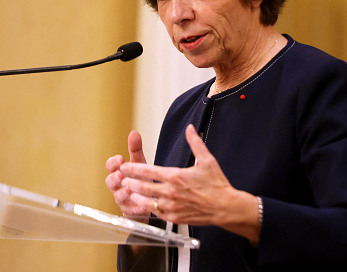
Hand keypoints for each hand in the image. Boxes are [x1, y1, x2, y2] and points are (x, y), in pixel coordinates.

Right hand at [105, 130, 149, 217]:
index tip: (120, 159)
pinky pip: (129, 211)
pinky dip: (135, 208)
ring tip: (129, 189)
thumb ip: (135, 150)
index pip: (110, 166)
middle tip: (120, 175)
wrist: (145, 200)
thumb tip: (134, 132)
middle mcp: (117, 186)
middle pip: (110, 181)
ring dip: (122, 193)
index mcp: (118, 172)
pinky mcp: (129, 211)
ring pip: (118, 196)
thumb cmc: (139, 179)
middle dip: (114, 178)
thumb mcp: (139, 164)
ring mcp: (122, 199)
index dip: (113, 163)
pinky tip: (142, 206)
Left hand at [120, 124, 259, 241]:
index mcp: (175, 176)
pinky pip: (156, 214)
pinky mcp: (174, 218)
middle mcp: (171, 192)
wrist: (226, 207)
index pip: (148, 171)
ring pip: (146, 202)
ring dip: (135, 197)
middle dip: (129, 182)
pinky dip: (148, 209)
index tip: (124, 166)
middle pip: (142, 187)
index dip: (133, 169)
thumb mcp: (207, 160)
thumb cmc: (216, 184)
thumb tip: (190, 128)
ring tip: (127, 192)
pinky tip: (143, 205)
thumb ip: (195, 142)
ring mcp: (172, 207)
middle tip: (120, 179)